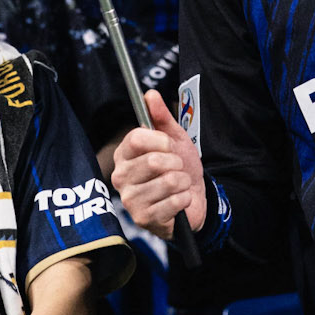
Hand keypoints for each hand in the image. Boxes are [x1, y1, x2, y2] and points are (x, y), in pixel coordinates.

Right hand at [112, 89, 205, 238]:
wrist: (194, 199)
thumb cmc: (179, 167)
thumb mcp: (174, 138)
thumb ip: (161, 117)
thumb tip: (150, 94)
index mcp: (124, 154)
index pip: (136, 138)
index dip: (160, 140)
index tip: (170, 145)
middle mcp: (121, 176)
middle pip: (153, 161)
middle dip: (176, 163)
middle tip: (177, 167)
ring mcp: (130, 200)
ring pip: (167, 181)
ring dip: (182, 181)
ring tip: (179, 185)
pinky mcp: (143, 219)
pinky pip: (173, 202)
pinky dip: (184, 198)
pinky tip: (179, 201)